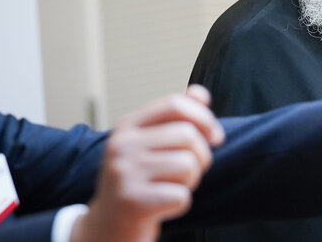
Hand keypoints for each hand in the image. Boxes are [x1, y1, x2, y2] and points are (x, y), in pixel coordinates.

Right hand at [70, 85, 224, 241]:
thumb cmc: (137, 183)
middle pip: (188, 134)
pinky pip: (182, 196)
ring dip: (190, 181)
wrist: (105, 229)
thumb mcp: (149, 144)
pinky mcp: (132, 203)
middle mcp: (121, 145)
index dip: (204, 117)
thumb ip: (174, 118)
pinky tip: (162, 207)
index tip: (216, 137)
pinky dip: (181, 204)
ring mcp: (124, 173)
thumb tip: (199, 93)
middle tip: (188, 173)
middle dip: (201, 156)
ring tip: (170, 188)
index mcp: (127, 126)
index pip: (175, 104)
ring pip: (189, 165)